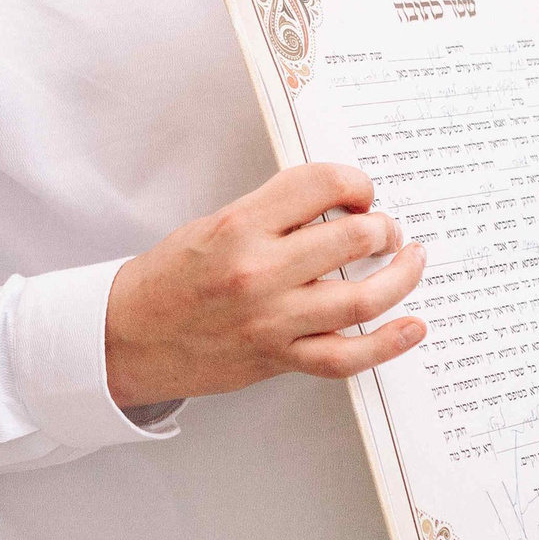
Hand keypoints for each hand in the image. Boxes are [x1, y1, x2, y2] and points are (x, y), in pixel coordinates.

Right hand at [105, 164, 425, 409]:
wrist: (126, 337)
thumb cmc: (167, 280)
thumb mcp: (213, 226)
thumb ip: (270, 215)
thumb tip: (333, 205)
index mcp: (240, 226)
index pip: (320, 185)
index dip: (355, 182)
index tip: (360, 191)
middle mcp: (258, 271)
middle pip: (353, 238)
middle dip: (383, 228)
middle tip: (385, 229)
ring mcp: (271, 319)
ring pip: (361, 297)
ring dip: (400, 276)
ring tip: (409, 262)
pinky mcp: (277, 357)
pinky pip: (345, 356)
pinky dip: (387, 344)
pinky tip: (412, 327)